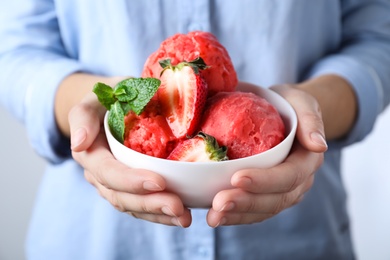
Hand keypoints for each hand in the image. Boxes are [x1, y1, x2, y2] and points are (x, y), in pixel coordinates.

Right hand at [68, 86, 191, 227]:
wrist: (112, 106)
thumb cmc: (108, 99)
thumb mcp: (94, 99)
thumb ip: (83, 116)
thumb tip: (79, 144)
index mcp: (90, 154)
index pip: (108, 172)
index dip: (131, 180)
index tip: (159, 182)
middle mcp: (100, 174)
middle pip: (121, 196)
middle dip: (150, 204)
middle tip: (178, 207)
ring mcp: (115, 184)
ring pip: (133, 206)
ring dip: (158, 214)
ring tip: (184, 217)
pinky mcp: (129, 188)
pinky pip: (142, 206)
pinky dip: (160, 214)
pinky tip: (180, 216)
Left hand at [206, 83, 326, 226]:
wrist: (287, 113)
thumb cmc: (291, 105)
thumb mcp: (302, 102)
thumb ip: (311, 120)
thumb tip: (319, 145)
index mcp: (307, 160)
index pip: (289, 176)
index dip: (265, 180)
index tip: (237, 178)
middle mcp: (298, 181)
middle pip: (275, 199)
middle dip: (246, 203)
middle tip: (219, 204)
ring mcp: (283, 191)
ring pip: (263, 210)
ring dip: (238, 215)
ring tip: (213, 217)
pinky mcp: (268, 195)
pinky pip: (254, 211)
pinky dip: (236, 216)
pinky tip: (216, 217)